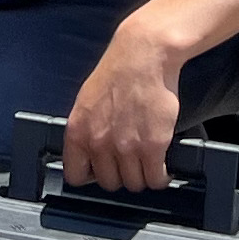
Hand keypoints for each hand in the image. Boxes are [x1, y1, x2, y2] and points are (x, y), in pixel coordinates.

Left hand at [62, 22, 190, 191]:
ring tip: (147, 163)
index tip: (101, 171)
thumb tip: (88, 156)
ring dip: (142, 176)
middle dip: (120, 175)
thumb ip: (86, 132)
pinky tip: (162, 168)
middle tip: (130, 163)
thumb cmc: (117, 74)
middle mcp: (99, 143)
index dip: (91, 176)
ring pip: (134, 184)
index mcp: (78, 132)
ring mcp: (126, 147)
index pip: (75, 176)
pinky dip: (161, 177)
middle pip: (109, 183)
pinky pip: (155, 179)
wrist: (143, 56)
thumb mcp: (86, 103)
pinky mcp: (153, 146)